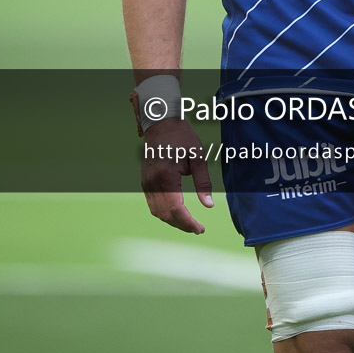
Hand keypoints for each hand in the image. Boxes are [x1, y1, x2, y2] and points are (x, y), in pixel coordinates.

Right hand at [141, 118, 213, 233]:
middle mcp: (153, 182)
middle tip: (198, 229)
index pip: (176, 209)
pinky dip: (164, 213)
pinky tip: (177, 213)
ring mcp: (146, 183)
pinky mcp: (144, 182)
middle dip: (182, 225)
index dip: (188, 223)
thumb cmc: (182, 137)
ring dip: (172, 221)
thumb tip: (209, 205)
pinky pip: (153, 204)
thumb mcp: (198, 157)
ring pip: (157, 212)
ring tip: (189, 223)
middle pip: (166, 214)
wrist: (160, 123)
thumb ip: (203, 182)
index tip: (200, 229)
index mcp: (166, 175)